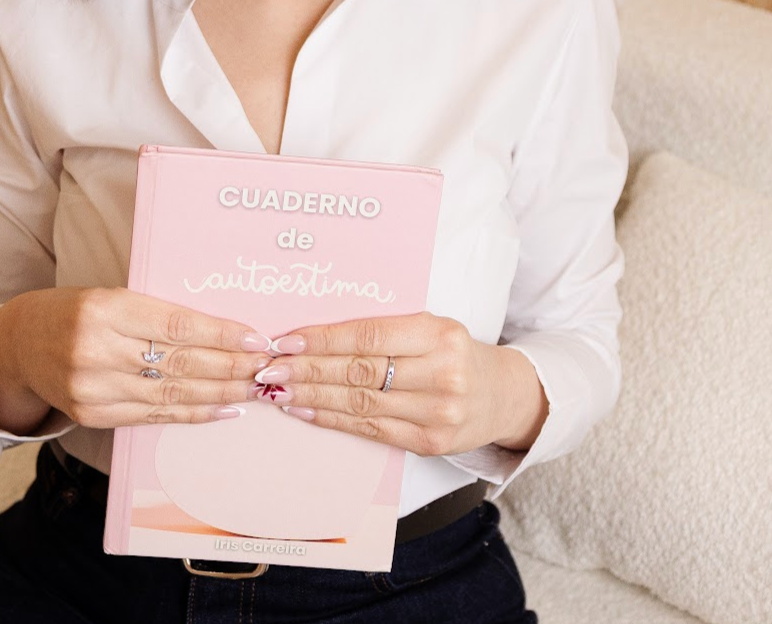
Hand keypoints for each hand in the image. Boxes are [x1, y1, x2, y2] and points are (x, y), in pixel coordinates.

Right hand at [0, 287, 274, 432]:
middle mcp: (96, 350)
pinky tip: (225, 409)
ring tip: (255, 389)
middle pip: (181, 363)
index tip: (257, 339)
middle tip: (268, 368)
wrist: (20, 343)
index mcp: (104, 308)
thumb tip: (226, 331)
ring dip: (221, 394)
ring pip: (173, 394)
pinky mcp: (92, 415)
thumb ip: (159, 313)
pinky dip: (194, 415)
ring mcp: (92, 388)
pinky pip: (155, 416)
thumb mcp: (112, 297)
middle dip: (231, 367)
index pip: (178, 325)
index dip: (222, 334)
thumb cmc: (76, 312)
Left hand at [250, 313, 547, 456]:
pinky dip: (332, 420)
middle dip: (308, 370)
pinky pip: (370, 430)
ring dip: (312, 397)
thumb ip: (384, 330)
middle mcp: (441, 373)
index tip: (286, 341)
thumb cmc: (454, 354)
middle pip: (360, 372)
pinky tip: (304, 412)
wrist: (502, 395)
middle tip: (268, 368)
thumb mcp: (431, 328)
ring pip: (360, 404)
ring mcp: (437, 413)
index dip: (323, 339)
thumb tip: (314, 335)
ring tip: (278, 390)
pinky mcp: (430, 443)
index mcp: (439, 334)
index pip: (369, 335)